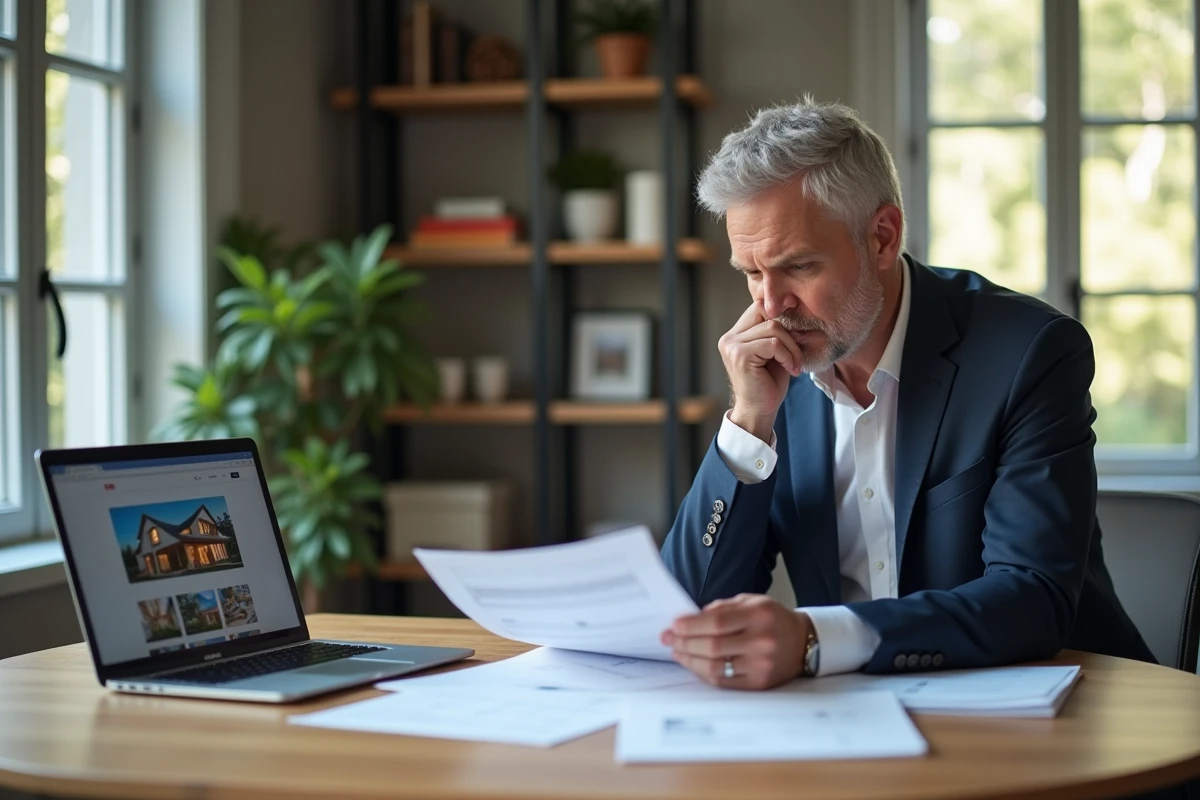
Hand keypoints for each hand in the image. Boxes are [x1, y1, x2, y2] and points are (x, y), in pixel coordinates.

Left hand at [661, 594, 811, 689]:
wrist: (802, 642)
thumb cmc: (771, 619)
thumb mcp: (750, 602)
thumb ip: (721, 609)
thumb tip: (688, 620)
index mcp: (758, 615)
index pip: (716, 622)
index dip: (691, 625)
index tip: (674, 625)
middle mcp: (762, 641)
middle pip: (713, 646)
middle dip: (684, 643)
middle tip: (669, 639)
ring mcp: (761, 665)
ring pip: (715, 667)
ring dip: (690, 660)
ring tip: (677, 652)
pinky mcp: (759, 684)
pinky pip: (723, 682)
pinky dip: (704, 673)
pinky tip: (693, 664)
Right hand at [719, 304, 802, 441]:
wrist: (759, 411)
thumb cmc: (769, 383)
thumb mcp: (774, 351)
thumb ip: (776, 330)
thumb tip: (790, 303)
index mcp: (735, 334)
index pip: (759, 306)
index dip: (779, 313)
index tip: (796, 328)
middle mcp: (729, 337)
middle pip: (764, 311)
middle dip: (787, 330)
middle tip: (796, 353)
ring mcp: (732, 346)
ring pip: (772, 327)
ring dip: (791, 347)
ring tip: (794, 364)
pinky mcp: (739, 355)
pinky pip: (773, 343)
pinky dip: (787, 355)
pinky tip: (790, 369)